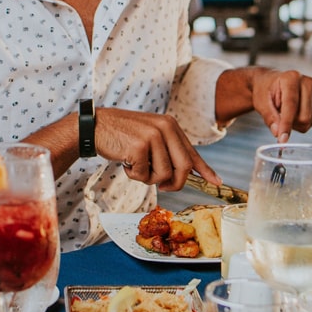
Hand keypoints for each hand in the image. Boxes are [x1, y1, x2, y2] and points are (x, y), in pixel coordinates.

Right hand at [94, 107, 221, 192]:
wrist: (95, 126)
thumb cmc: (122, 135)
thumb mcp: (150, 135)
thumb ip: (168, 150)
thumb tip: (188, 171)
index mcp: (170, 125)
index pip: (191, 152)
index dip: (204, 170)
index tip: (216, 182)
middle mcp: (165, 128)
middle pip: (183, 167)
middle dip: (175, 183)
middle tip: (162, 186)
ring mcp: (152, 136)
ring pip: (163, 174)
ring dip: (148, 178)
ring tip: (135, 165)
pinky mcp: (139, 147)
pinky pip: (143, 175)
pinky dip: (133, 175)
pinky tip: (125, 162)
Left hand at [237, 68, 311, 142]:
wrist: (270, 83)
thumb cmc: (265, 91)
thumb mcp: (261, 103)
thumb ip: (269, 117)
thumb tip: (278, 133)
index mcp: (291, 78)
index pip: (291, 106)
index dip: (286, 124)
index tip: (282, 139)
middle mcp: (306, 82)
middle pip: (304, 117)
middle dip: (290, 124)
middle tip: (278, 117)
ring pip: (309, 121)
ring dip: (295, 123)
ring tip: (285, 111)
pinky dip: (300, 122)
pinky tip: (293, 112)